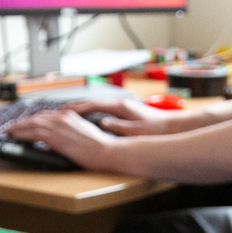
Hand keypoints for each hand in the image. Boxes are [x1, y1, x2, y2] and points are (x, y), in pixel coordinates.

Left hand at [6, 108, 117, 167]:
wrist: (106, 151)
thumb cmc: (100, 146)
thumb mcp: (84, 133)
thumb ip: (71, 133)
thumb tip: (60, 139)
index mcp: (70, 116)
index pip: (47, 115)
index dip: (34, 118)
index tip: (27, 122)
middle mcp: (63, 118)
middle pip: (37, 117)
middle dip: (23, 121)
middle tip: (14, 125)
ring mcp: (59, 126)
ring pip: (32, 123)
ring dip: (19, 126)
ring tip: (10, 130)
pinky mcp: (56, 137)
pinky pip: (33, 133)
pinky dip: (22, 133)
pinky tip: (16, 135)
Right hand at [58, 97, 178, 136]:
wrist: (172, 127)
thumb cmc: (156, 129)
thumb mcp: (136, 130)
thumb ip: (119, 126)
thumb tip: (103, 122)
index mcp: (121, 107)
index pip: (94, 104)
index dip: (77, 108)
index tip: (64, 111)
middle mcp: (120, 104)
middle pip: (92, 102)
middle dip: (75, 106)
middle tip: (59, 110)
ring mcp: (122, 106)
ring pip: (96, 106)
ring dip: (82, 109)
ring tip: (68, 113)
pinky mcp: (125, 111)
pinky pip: (102, 110)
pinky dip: (91, 112)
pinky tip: (87, 117)